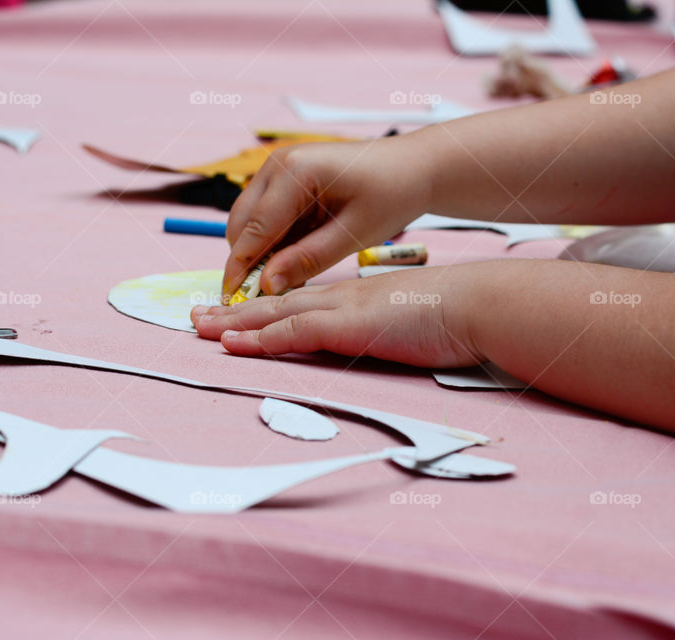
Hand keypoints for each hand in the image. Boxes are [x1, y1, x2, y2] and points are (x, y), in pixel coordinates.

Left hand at [194, 264, 497, 367]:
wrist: (476, 302)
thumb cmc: (453, 313)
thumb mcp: (410, 319)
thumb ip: (386, 328)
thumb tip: (380, 337)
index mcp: (354, 297)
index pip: (299, 302)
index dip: (265, 307)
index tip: (239, 312)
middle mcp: (340, 298)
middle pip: (276, 302)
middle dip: (235, 311)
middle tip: (198, 315)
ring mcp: (343, 309)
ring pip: (275, 314)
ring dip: (235, 322)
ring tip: (200, 327)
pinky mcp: (349, 326)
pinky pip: (295, 333)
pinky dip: (262, 338)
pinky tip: (235, 344)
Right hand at [222, 135, 433, 298]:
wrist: (413, 166)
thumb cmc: (391, 194)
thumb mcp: (353, 234)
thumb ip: (307, 259)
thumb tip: (267, 284)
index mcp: (295, 171)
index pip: (253, 229)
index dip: (240, 268)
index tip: (232, 299)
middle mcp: (278, 163)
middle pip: (241, 223)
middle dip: (248, 260)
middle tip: (266, 295)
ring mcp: (279, 166)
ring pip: (249, 220)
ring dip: (262, 250)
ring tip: (291, 276)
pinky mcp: (285, 176)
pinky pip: (266, 214)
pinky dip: (275, 239)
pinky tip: (298, 256)